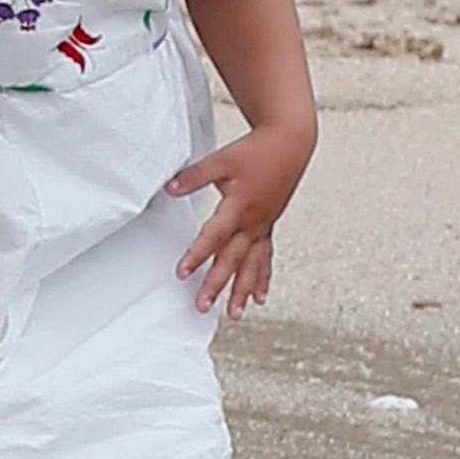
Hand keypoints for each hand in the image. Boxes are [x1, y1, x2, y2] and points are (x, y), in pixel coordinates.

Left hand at [163, 117, 314, 318]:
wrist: (290, 145)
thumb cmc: (256, 151)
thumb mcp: (221, 159)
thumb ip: (194, 176)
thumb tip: (170, 188)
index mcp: (239, 206)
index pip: (213, 236)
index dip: (197, 255)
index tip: (182, 272)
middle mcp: (253, 222)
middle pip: (232, 258)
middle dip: (217, 284)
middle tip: (202, 305)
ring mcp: (263, 226)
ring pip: (251, 264)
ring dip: (242, 290)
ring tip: (234, 313)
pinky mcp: (268, 226)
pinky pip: (265, 257)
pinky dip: (262, 278)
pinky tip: (259, 297)